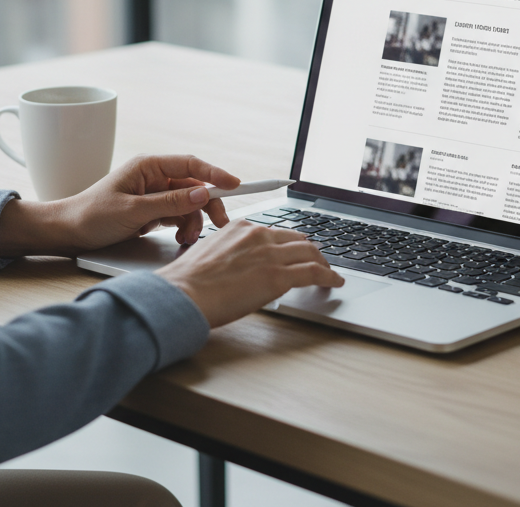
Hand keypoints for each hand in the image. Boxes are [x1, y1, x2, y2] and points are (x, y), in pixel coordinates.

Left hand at [0, 154, 239, 257]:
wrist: (66, 233)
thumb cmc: (92, 216)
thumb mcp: (134, 211)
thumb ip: (170, 203)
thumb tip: (202, 193)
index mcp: (149, 166)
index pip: (191, 164)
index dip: (215, 174)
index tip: (235, 185)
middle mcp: (154, 177)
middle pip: (193, 185)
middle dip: (208, 204)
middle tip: (220, 224)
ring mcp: (153, 194)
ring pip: (188, 203)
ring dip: (194, 221)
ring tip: (187, 240)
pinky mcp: (151, 210)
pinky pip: (177, 215)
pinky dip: (183, 227)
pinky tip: (180, 239)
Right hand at [157, 219, 343, 327]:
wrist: (185, 293)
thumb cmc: (190, 281)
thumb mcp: (211, 253)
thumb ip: (232, 252)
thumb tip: (243, 266)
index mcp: (241, 227)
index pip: (276, 232)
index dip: (290, 243)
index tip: (296, 249)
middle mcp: (259, 235)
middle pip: (297, 239)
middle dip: (310, 250)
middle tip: (317, 261)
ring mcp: (271, 255)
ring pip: (310, 253)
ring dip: (323, 263)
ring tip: (328, 273)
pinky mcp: (279, 276)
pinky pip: (313, 273)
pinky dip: (329, 276)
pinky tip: (334, 282)